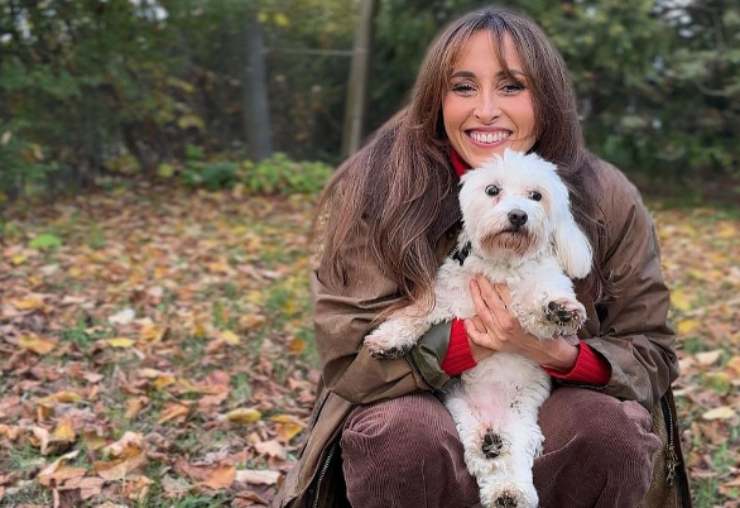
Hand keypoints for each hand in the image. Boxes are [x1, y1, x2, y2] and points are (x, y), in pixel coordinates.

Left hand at [464, 276, 578, 370]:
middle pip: (489, 300)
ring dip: (475, 297)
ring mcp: (498, 336)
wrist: (549, 351)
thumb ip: (523, 297)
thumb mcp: (537, 309)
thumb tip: (509, 282)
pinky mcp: (496, 345)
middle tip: (479, 274)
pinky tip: (467, 319)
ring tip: (472, 285)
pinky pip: (478, 337)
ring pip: (482, 313)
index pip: (502, 293)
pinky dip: (471, 328)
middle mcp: (504, 325)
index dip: (497, 281)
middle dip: (483, 285)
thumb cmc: (547, 329)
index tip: (493, 273)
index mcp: (516, 315)